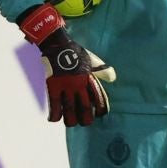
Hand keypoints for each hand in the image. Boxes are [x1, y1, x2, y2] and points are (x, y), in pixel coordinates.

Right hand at [20, 5, 117, 126]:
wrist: (58, 45)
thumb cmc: (77, 53)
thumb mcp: (93, 60)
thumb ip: (102, 71)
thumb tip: (113, 78)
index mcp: (90, 80)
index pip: (99, 99)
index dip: (101, 109)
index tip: (100, 114)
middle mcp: (79, 85)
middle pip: (85, 109)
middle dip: (86, 119)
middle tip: (85, 121)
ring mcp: (66, 87)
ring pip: (70, 111)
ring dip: (71, 121)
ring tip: (71, 122)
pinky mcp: (53, 87)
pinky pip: (54, 106)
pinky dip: (54, 116)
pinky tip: (54, 119)